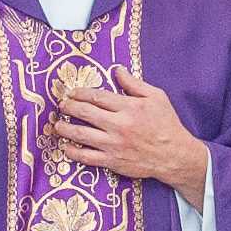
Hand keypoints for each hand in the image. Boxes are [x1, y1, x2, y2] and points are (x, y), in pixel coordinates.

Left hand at [47, 69, 209, 207]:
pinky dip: (72, 151)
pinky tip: (66, 146)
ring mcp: (113, 144)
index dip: (80, 93)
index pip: (96, 97)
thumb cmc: (167, 124)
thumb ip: (134, 84)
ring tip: (57, 124)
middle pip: (85, 113)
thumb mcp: (156, 97)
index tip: (72, 92)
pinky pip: (86, 157)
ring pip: (80, 134)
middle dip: (69, 107)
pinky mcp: (112, 161)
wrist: (174, 155)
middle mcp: (118, 125)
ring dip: (64, 128)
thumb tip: (117, 70)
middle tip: (62, 105)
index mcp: (128, 107)